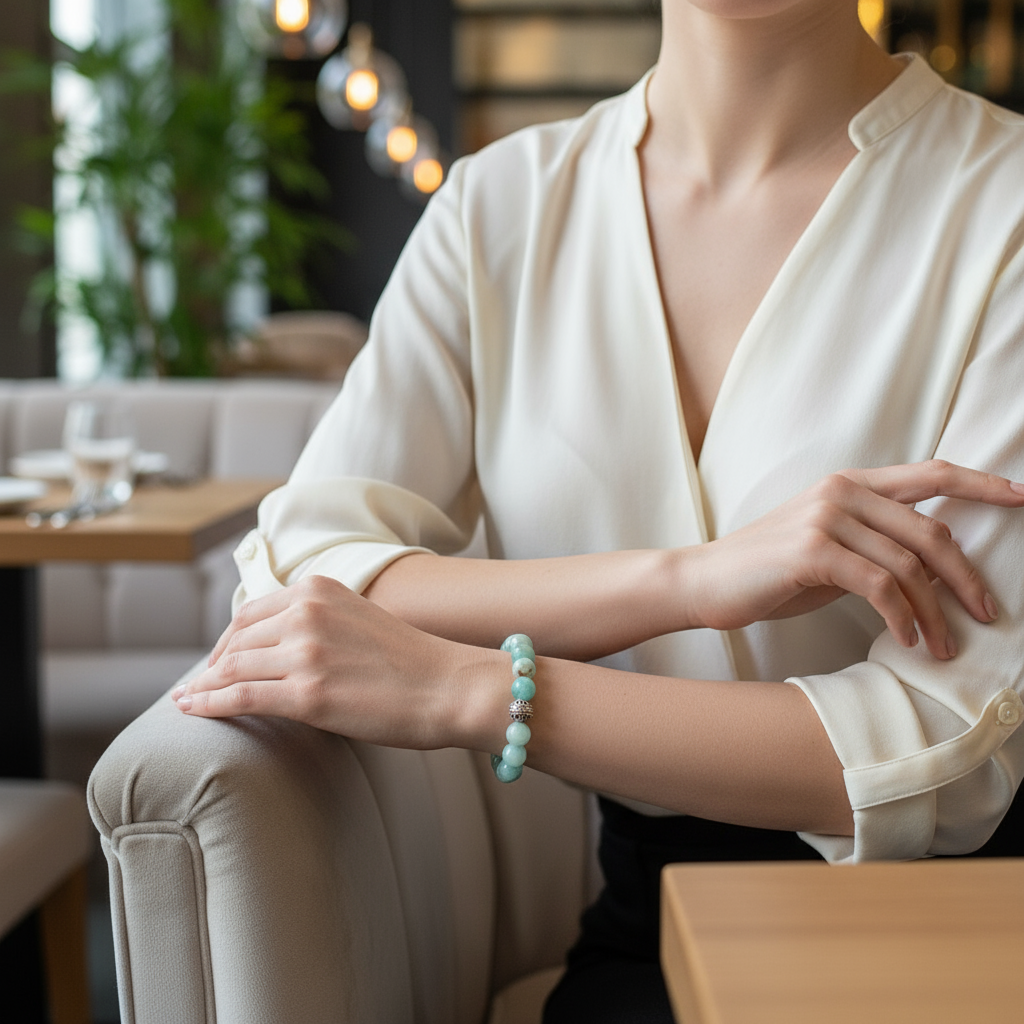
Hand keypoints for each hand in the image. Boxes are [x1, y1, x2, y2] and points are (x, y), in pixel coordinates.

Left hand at [172, 575, 491, 741]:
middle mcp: (307, 613)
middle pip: (237, 640)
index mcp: (320, 590)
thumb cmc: (414, 662)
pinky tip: (192, 709)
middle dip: (212, 664)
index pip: (252, 612)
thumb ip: (321, 623)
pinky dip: (208, 703)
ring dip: (202, 686)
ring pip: (232, 668)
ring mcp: (306, 653)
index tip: (218, 658)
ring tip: (187, 700)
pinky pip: (240, 696)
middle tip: (198, 685)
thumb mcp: (360, 620)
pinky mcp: (307, 694)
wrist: (450, 686)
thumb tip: (282, 649)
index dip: (227, 639)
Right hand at [686, 460, 1023, 658]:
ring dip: (935, 613)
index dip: (982, 484)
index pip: (931, 473)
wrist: (705, 581)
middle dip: (968, 579)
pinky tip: (905, 639)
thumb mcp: (830, 549)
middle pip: (932, 531)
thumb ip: (876, 545)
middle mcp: (842, 491)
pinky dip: (901, 617)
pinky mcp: (812, 549)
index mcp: (850, 484)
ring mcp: (826, 516)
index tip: (1022, 499)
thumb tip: (933, 570)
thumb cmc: (769, 571)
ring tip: (940, 647)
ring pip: (909, 565)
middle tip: (986, 615)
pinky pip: (879, 585)